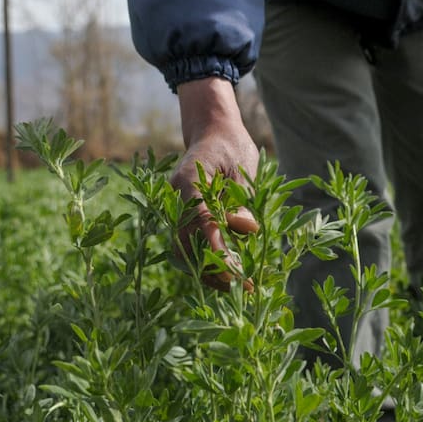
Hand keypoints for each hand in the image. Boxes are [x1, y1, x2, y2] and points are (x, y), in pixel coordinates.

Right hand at [173, 76, 260, 289]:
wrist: (212, 132)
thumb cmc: (232, 147)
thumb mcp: (245, 169)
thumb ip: (244, 199)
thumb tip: (248, 230)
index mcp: (189, 180)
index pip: (200, 224)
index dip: (217, 251)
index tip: (236, 273)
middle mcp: (175, 197)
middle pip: (186, 244)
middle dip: (212, 270)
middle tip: (242, 288)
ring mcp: (174, 208)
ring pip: (183, 250)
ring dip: (207, 272)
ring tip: (235, 289)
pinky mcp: (180, 216)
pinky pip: (187, 244)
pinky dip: (204, 262)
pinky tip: (225, 276)